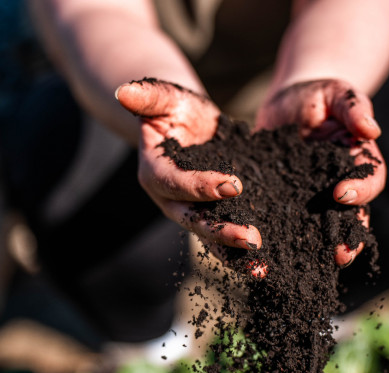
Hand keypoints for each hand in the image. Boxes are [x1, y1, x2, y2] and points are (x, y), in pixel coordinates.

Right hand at [116, 79, 261, 250]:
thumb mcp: (163, 97)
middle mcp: (169, 201)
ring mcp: (190, 213)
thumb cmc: (174, 108)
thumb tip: (125, 91)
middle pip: (193, 220)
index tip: (234, 184)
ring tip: (260, 264)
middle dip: (222, 231)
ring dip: (234, 252)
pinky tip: (263, 265)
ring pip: (209, 237)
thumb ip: (147, 96)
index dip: (201, 186)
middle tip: (252, 238)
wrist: (187, 124)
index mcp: (154, 173)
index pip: (175, 184)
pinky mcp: (210, 216)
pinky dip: (241, 254)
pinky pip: (223, 239)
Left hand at [256, 79, 385, 265]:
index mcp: (359, 163)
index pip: (369, 180)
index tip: (341, 193)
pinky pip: (288, 227)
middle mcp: (341, 188)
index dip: (361, 190)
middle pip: (352, 218)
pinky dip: (282, 243)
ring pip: (323, 231)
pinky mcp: (288, 206)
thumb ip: (353, 107)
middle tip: (340, 254)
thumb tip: (372, 129)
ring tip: (312, 266)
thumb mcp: (337, 94)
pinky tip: (270, 256)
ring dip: (319, 251)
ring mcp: (315, 201)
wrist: (286, 105)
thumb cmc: (318, 96)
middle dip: (347, 237)